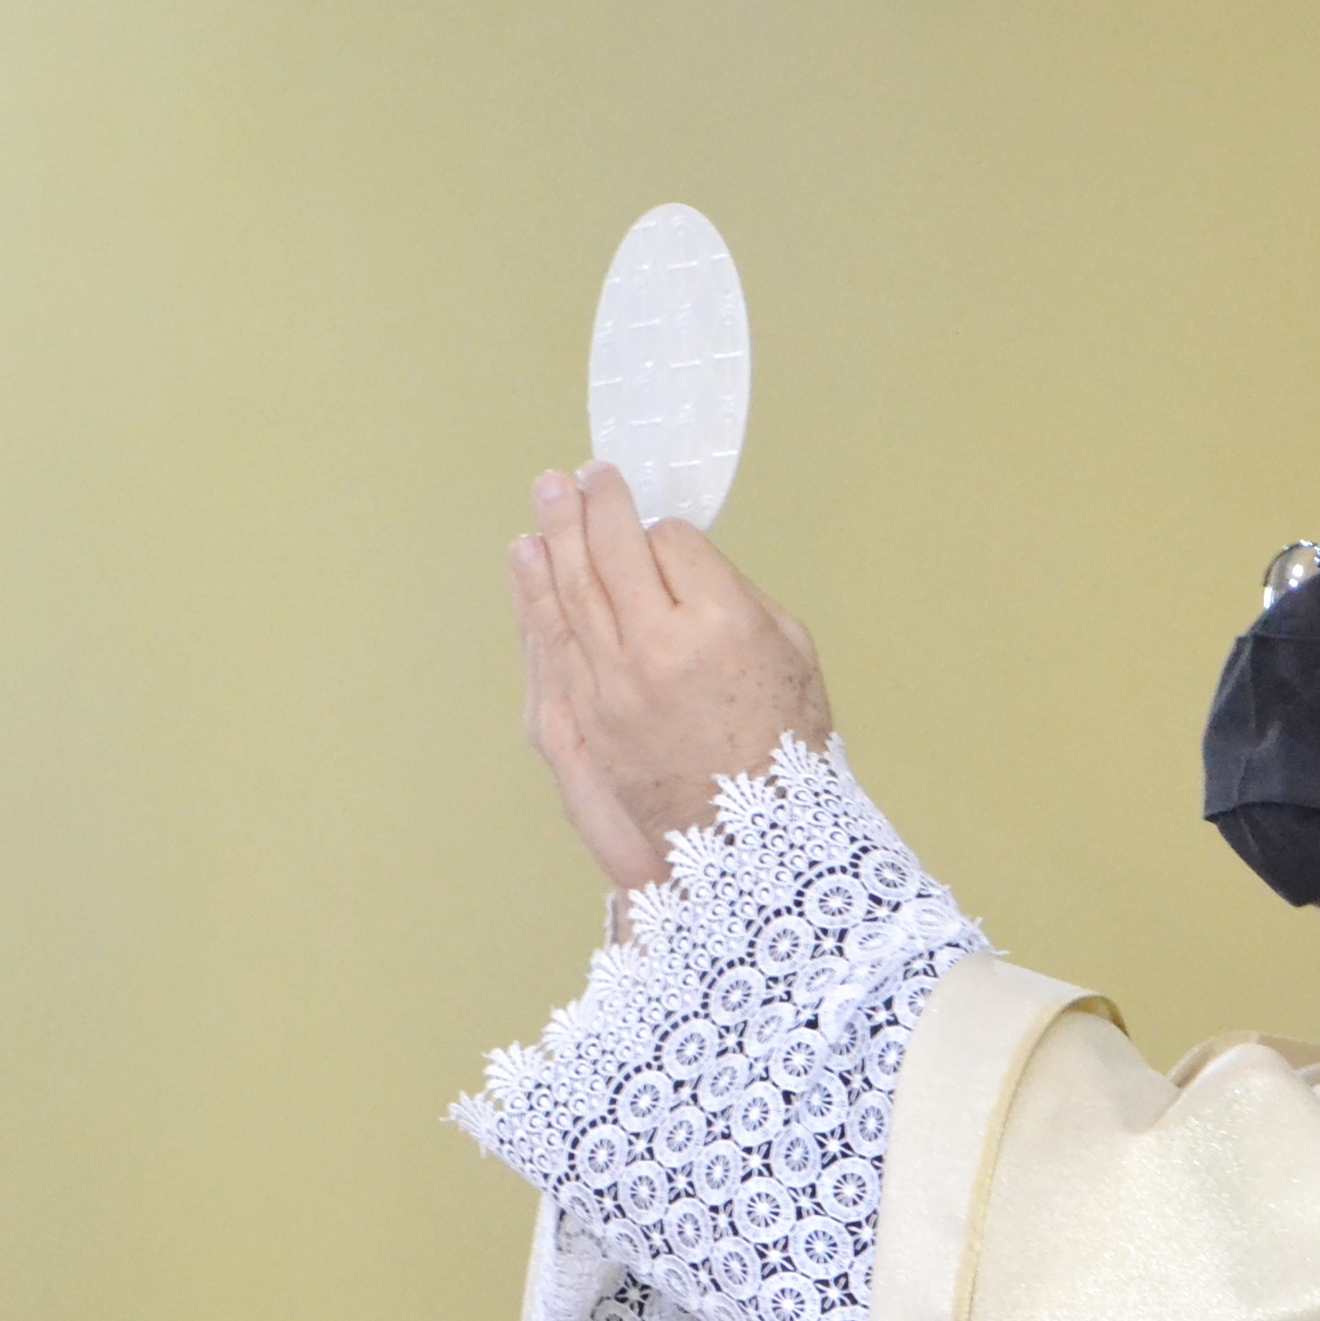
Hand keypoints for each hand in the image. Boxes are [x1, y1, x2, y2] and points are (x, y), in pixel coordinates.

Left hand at [510, 461, 831, 890]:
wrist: (753, 844)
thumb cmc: (785, 748)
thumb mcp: (790, 653)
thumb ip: (735, 594)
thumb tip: (681, 558)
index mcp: (720, 624)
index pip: (671, 542)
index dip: (665, 530)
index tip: (661, 527)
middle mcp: (658, 649)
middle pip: (611, 552)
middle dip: (594, 505)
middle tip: (582, 475)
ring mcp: (613, 687)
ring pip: (572, 590)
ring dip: (556, 534)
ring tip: (547, 494)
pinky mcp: (587, 720)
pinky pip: (554, 642)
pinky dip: (537, 594)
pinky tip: (529, 560)